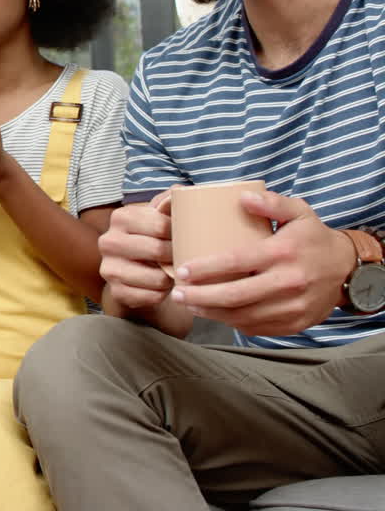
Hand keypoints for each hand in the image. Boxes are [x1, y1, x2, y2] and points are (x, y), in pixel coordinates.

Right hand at [97, 190, 175, 309]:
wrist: (130, 270)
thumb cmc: (151, 238)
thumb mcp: (158, 216)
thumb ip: (169, 201)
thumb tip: (179, 191)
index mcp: (120, 217)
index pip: (161, 225)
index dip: (180, 234)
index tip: (185, 238)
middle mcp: (108, 241)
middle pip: (158, 250)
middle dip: (176, 256)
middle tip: (182, 258)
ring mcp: (109, 268)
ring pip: (157, 278)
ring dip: (171, 278)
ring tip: (172, 273)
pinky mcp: (116, 292)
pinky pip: (151, 296)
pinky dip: (162, 294)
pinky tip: (161, 287)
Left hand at [171, 190, 355, 335]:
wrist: (348, 270)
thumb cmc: (314, 238)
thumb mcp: (299, 211)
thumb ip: (271, 202)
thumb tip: (242, 197)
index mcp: (283, 252)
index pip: (236, 262)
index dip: (206, 269)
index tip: (182, 270)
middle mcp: (289, 282)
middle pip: (235, 295)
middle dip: (200, 296)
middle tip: (177, 293)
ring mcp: (293, 307)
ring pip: (243, 316)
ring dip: (211, 313)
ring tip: (188, 304)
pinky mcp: (295, 324)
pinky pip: (257, 328)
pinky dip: (232, 323)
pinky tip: (215, 314)